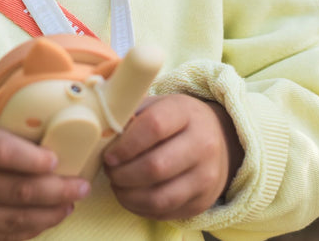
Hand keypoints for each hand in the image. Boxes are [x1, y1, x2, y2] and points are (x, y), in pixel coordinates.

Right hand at [0, 94, 90, 240]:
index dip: (32, 159)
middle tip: (81, 185)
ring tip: (71, 203)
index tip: (57, 158)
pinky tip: (46, 219)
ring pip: (14, 219)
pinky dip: (29, 231)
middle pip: (15, 190)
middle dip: (57, 191)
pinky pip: (1, 236)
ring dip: (49, 214)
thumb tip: (40, 98)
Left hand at [102, 95, 242, 221]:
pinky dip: (140, 208)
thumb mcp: (157, 106)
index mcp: (186, 113)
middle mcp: (203, 144)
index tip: (109, 154)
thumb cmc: (175, 121)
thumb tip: (100, 132)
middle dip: (123, 174)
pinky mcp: (203, 201)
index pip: (153, 127)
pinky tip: (131, 196)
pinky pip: (165, 212)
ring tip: (117, 185)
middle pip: (156, 167)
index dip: (125, 145)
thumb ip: (129, 114)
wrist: (218, 140)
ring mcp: (206, 176)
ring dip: (128, 196)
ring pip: (160, 197)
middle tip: (110, 171)